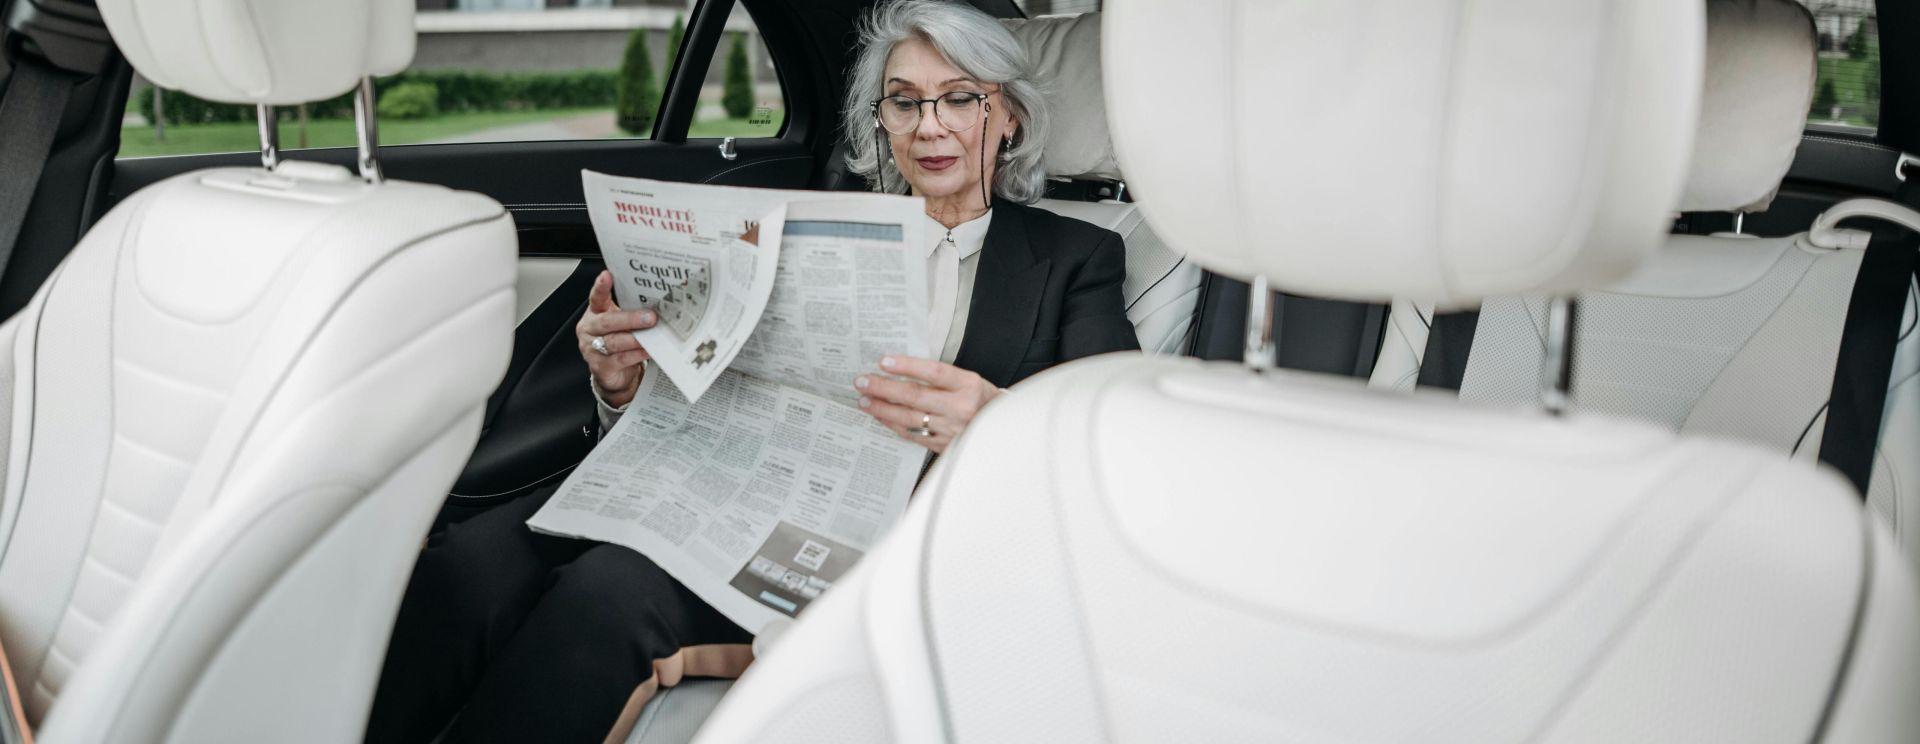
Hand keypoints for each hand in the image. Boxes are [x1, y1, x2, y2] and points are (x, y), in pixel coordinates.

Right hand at [576, 270, 657, 407]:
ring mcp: (592, 349)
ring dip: (635, 338)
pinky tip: (648, 350)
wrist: (614, 373)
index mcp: (595, 313)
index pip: (596, 297)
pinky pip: (620, 359)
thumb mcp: (622, 323)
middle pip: (607, 322)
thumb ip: (631, 312)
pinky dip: (636, 354)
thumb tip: (658, 302)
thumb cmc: (619, 341)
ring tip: (652, 336)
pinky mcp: (600, 367)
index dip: (601, 287)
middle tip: (650, 317)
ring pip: (614, 342)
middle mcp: (590, 330)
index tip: (607, 275)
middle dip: (630, 319)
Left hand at [854, 355, 999, 453]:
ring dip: (883, 409)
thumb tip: (902, 370)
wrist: (1002, 430)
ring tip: (864, 401)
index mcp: (969, 385)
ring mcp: (952, 429)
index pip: (934, 372)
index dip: (907, 366)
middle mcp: (961, 407)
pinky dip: (894, 425)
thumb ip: (941, 377)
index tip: (884, 361)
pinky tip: (881, 417)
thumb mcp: (969, 381)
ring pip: (910, 418)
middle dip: (884, 388)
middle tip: (862, 382)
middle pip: (916, 396)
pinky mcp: (945, 445)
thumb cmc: (983, 401)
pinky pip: (914, 435)